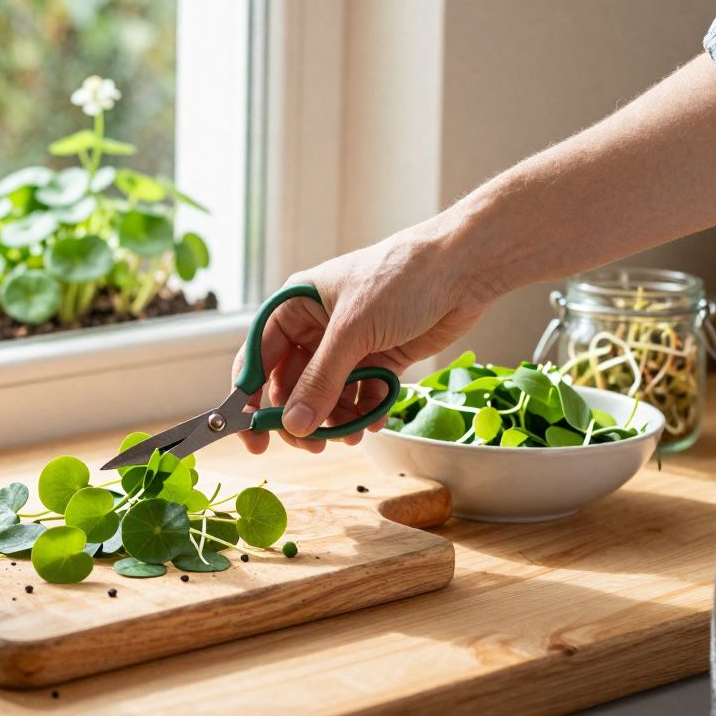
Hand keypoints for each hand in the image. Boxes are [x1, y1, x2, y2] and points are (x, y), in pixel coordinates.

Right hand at [231, 219, 496, 453]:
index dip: (249, 399)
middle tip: (312, 446)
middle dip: (300, 416)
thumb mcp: (352, 332)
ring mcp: (349, 345)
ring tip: (353, 434)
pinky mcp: (379, 358)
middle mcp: (317, 327)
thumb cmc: (400, 279)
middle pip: (292, 385)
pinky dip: (366, 412)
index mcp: (295, 307)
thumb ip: (320, 382)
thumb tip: (293, 426)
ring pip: (327, 395)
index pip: (258, 358)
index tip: (253, 436)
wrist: (466, 268)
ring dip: (336, 420)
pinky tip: (376, 420)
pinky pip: (361, 395)